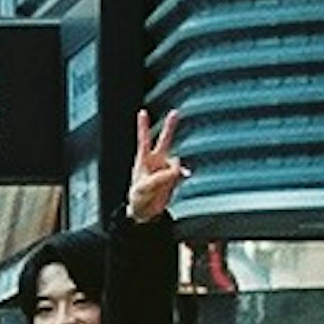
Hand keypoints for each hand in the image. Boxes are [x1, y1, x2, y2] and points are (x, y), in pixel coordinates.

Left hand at [127, 107, 190, 222]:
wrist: (145, 211)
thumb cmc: (138, 198)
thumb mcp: (144, 188)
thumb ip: (161, 177)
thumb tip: (178, 170)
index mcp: (143, 160)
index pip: (143, 140)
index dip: (143, 126)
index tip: (142, 112)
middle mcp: (156, 161)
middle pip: (164, 140)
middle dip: (170, 126)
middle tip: (175, 112)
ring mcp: (166, 168)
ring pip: (175, 163)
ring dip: (173, 172)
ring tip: (163, 183)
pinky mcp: (174, 177)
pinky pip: (181, 173)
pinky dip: (182, 174)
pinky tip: (185, 175)